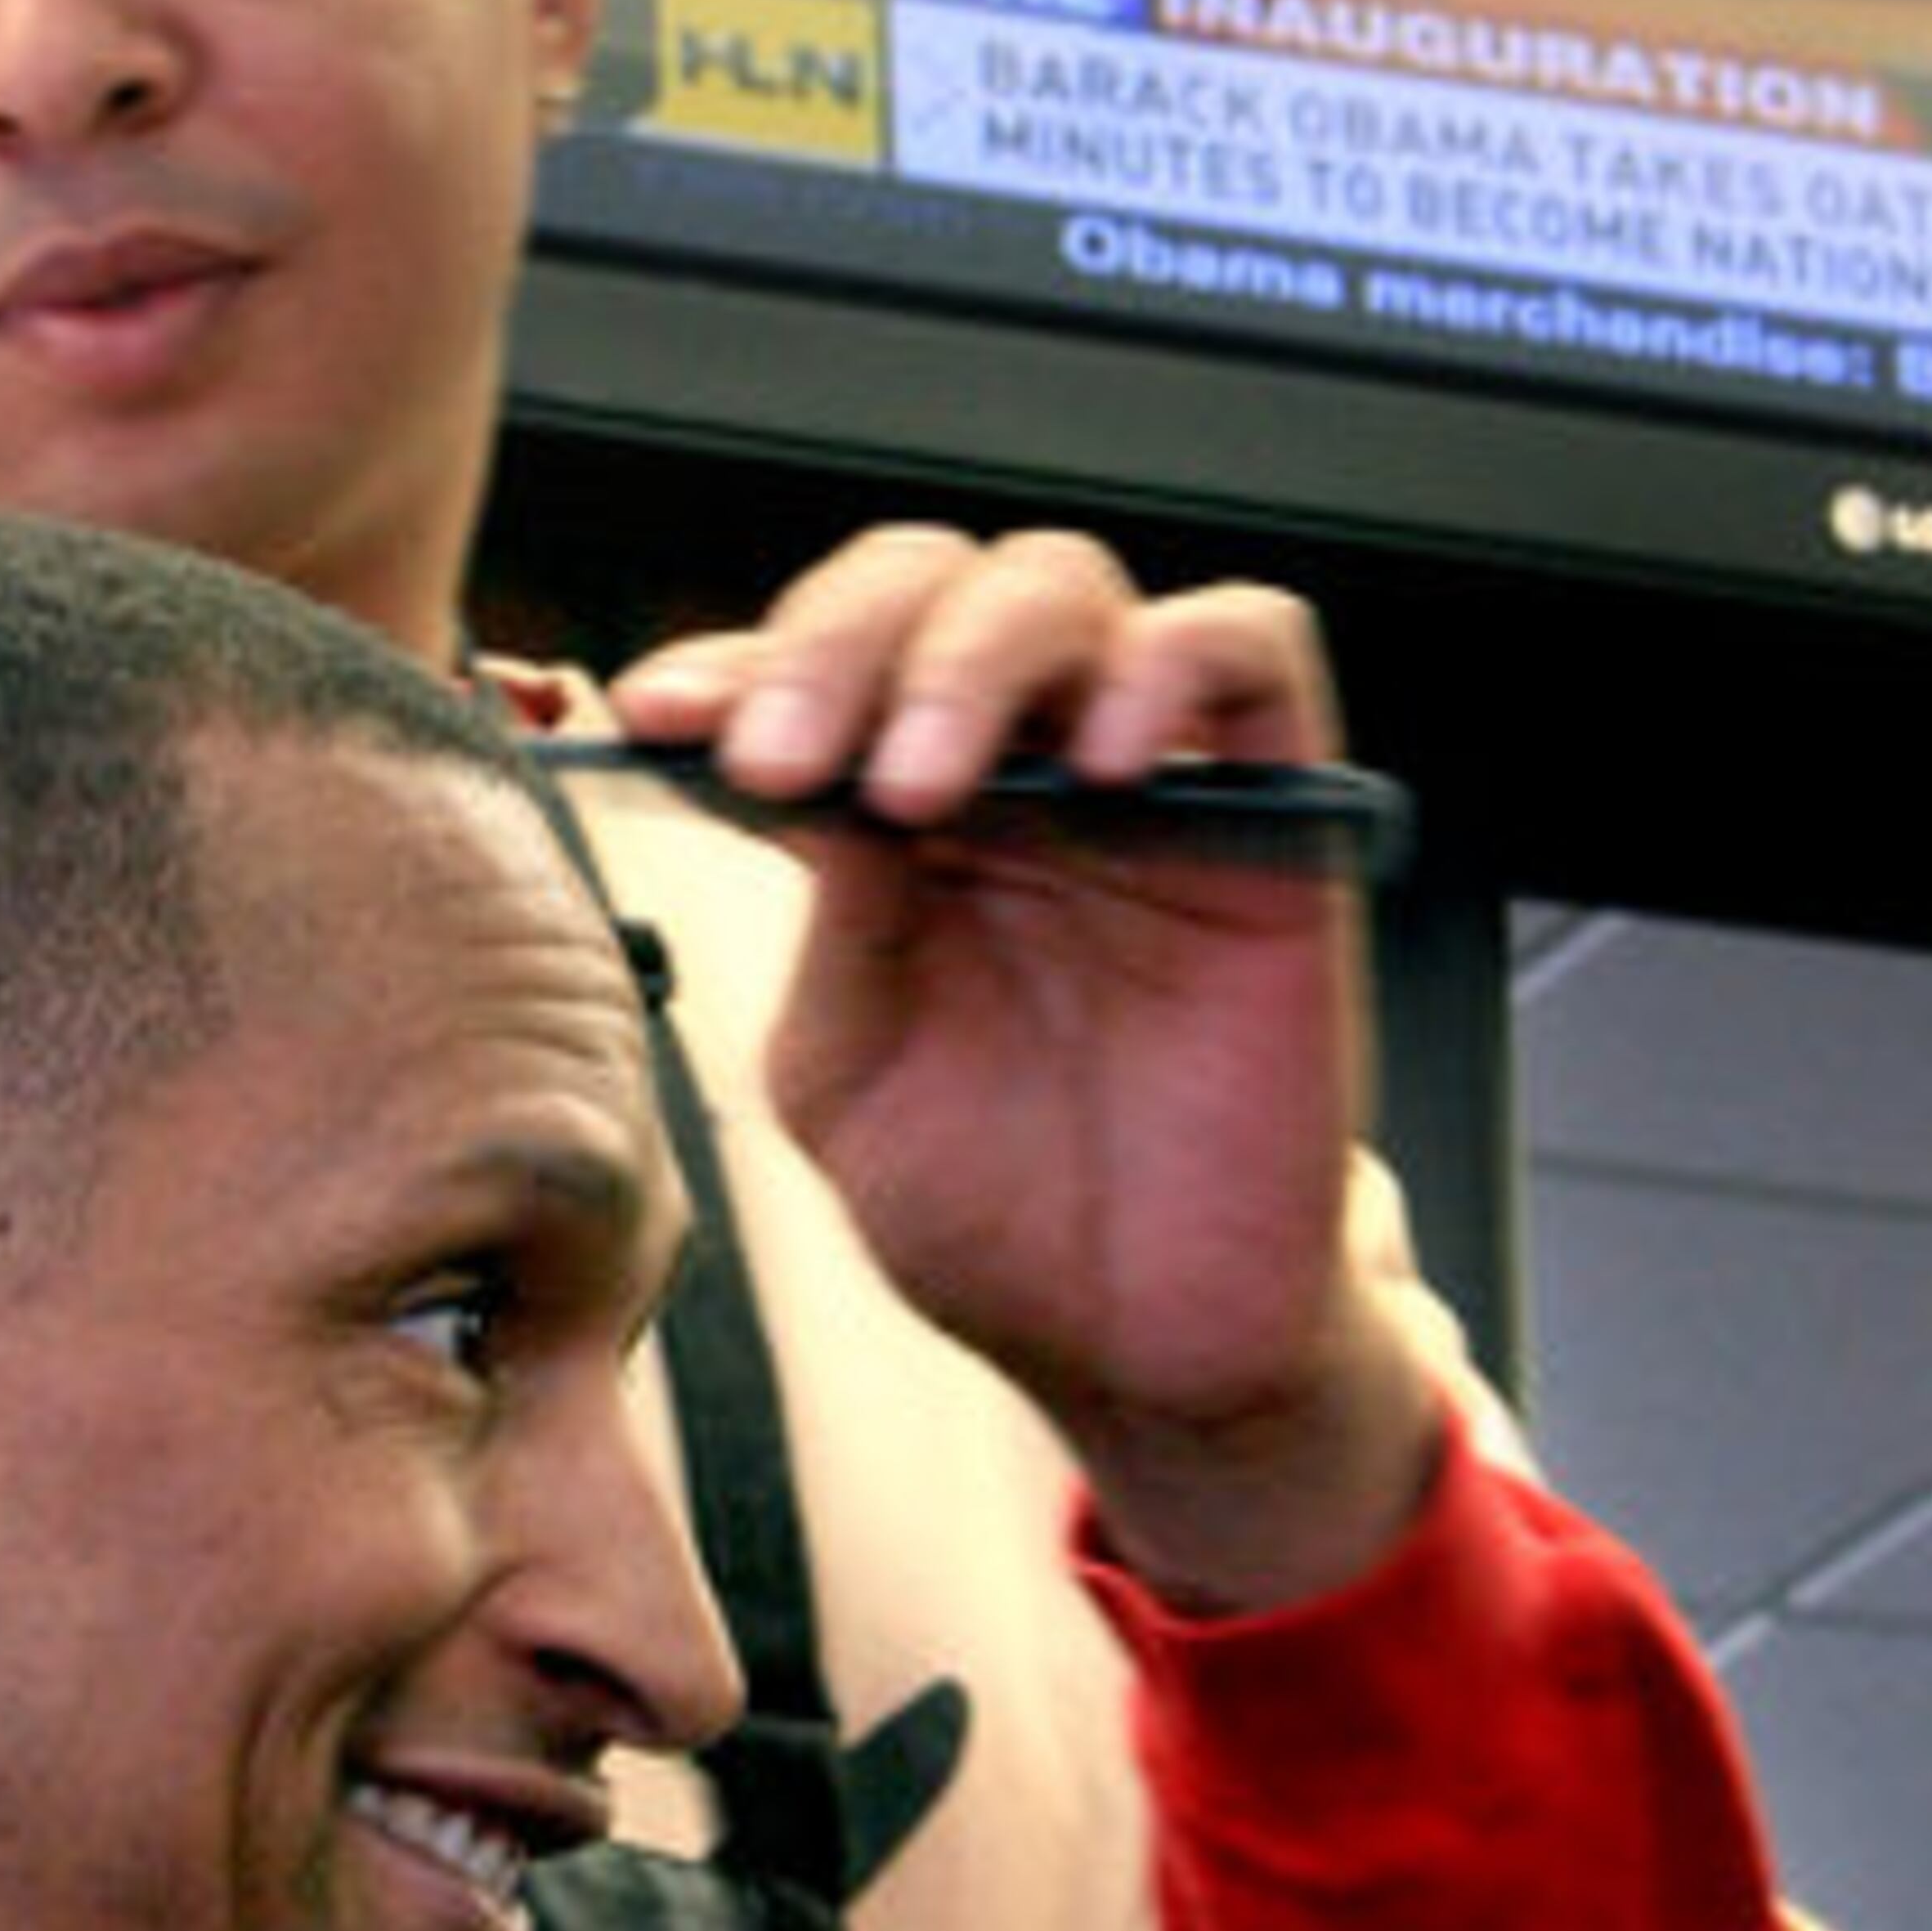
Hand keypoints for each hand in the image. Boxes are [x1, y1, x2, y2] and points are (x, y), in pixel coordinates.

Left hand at [609, 526, 1444, 1607]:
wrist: (1138, 1346)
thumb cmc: (995, 1214)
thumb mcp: (850, 1071)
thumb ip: (829, 921)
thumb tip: (783, 772)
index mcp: (898, 816)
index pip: (813, 670)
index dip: (732, 669)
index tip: (654, 717)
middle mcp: (1015, 770)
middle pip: (928, 584)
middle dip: (836, 646)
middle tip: (786, 760)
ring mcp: (1146, 778)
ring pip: (1064, 585)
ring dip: (969, 656)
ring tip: (918, 785)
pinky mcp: (1277, 814)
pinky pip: (1253, 647)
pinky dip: (1169, 663)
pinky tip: (1098, 765)